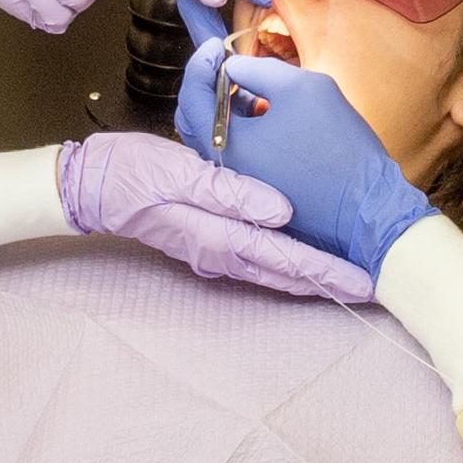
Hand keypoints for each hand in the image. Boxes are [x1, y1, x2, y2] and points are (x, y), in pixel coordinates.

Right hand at [57, 130, 370, 303]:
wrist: (92, 187)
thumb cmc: (133, 174)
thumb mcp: (181, 174)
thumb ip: (231, 193)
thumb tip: (282, 212)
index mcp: (220, 235)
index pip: (287, 257)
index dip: (328, 270)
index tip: (363, 281)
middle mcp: (222, 251)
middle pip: (287, 273)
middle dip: (329, 281)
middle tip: (370, 288)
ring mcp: (214, 250)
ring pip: (274, 270)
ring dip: (310, 275)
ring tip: (345, 278)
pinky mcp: (208, 240)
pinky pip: (257, 259)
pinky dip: (286, 263)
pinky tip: (299, 258)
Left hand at [175, 43, 433, 271]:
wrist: (367, 206)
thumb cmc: (336, 144)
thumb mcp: (300, 87)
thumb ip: (258, 69)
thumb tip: (232, 66)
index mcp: (225, 144)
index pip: (192, 97)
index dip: (201, 64)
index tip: (216, 46)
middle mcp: (223, 170)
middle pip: (196, 120)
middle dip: (207, 86)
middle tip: (227, 64)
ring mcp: (239, 185)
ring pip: (215, 137)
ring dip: (225, 107)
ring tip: (251, 87)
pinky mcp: (256, 193)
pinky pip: (235, 154)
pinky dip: (241, 129)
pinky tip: (265, 113)